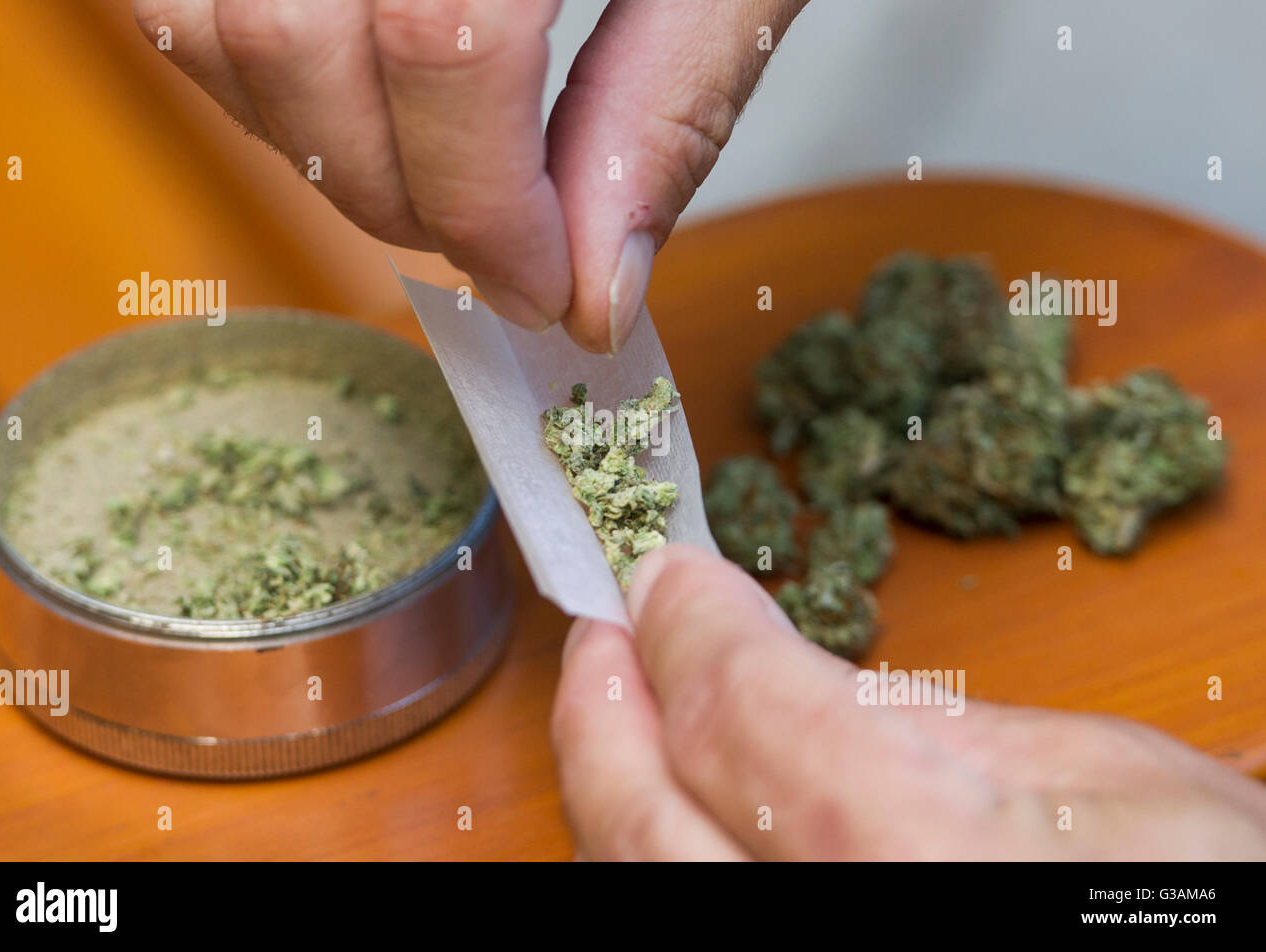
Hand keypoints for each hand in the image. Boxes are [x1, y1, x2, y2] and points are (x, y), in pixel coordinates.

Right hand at [133, 0, 807, 352]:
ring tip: (443, 181)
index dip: (488, 204)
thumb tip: (598, 294)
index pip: (442, 36)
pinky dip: (265, 81)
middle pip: (292, 41)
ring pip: (204, 22)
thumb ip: (670, 107)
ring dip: (325, 150)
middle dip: (403, 198)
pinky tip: (372, 106)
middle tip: (505, 250)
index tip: (549, 291)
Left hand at [552, 544, 1265, 859]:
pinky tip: (668, 803)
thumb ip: (917, 714)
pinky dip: (654, 850)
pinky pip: (684, 914)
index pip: (735, 709)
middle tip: (601, 634)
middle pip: (643, 818)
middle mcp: (837, 923)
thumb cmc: (1199, 895)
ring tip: (614, 707)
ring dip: (611, 784)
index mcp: (922, 850)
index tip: (668, 577)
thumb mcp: (1100, 772)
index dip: (684, 628)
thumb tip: (769, 662)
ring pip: (639, 881)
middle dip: (600, 712)